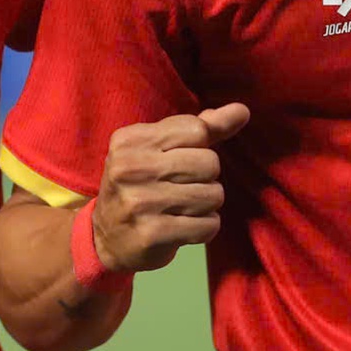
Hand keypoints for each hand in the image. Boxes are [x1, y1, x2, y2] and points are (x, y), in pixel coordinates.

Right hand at [90, 103, 249, 274]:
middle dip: (207, 179)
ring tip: (183, 209)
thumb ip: (202, 128)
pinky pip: (208, 225)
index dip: (200, 149)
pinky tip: (184, 228)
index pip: (196, 130)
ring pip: (213, 195)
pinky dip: (204, 228)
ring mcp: (140, 201)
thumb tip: (242, 110)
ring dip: (207, 205)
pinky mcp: (152, 233)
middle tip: (183, 189)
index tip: (180, 162)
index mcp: (130, 139)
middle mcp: (131, 167)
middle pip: (210, 162)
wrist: (107, 239)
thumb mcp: (160, 151)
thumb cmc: (141, 186)